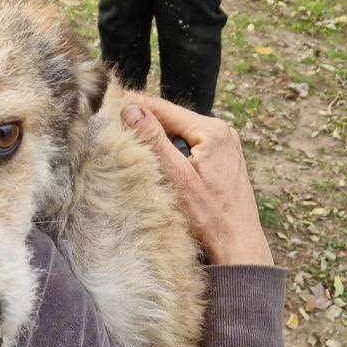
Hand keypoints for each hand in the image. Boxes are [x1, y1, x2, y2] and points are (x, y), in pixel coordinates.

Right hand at [120, 94, 273, 265]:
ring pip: (180, 132)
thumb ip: (154, 141)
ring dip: (157, 138)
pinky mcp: (222, 158)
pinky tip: (156, 162)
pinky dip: (171, 150)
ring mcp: (224, 144)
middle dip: (144, 123)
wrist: (239, 245)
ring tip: (129, 144)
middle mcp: (222, 131)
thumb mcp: (177, 177)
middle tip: (112, 126)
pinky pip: (190, 145)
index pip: (163, 108)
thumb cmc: (210, 218)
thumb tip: (130, 109)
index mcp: (212, 131)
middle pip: (172, 119)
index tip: (108, 101)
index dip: (134, 104)